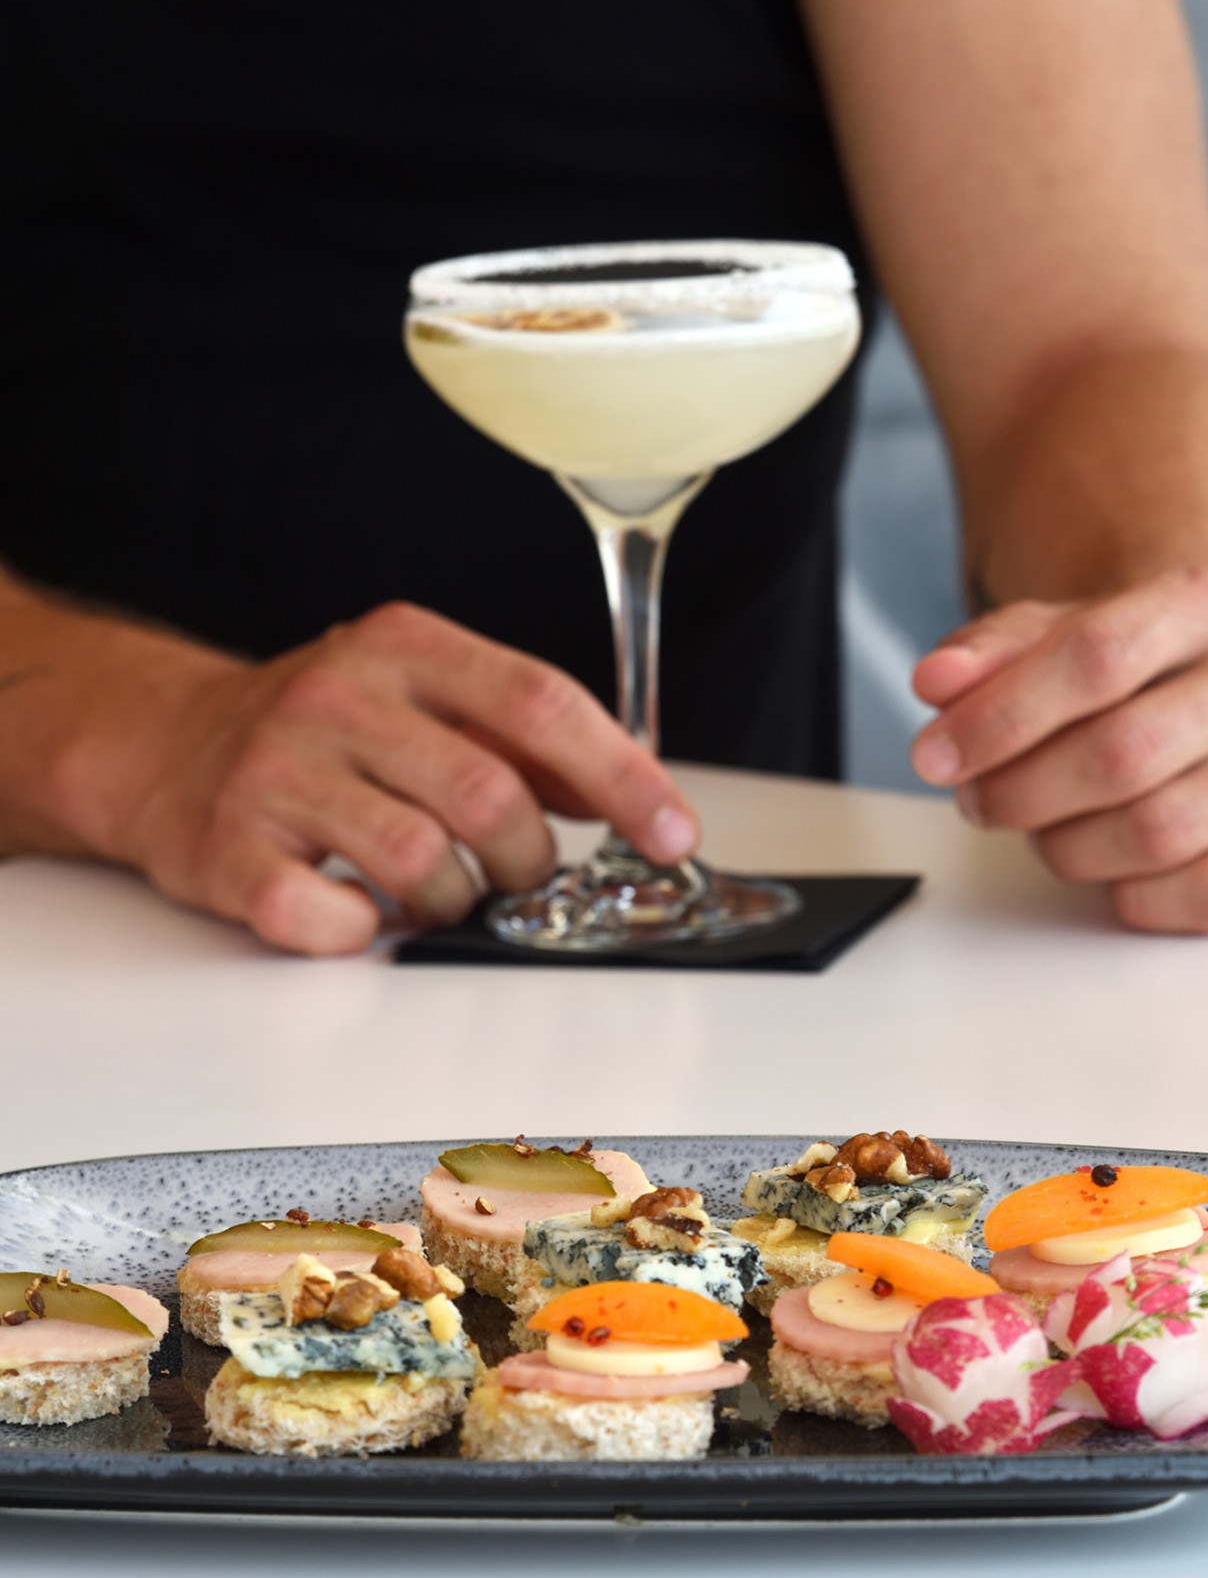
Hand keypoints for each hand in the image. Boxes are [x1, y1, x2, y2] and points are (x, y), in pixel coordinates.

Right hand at [55, 602, 698, 954]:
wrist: (165, 745)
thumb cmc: (321, 730)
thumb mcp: (421, 694)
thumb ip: (520, 733)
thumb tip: (633, 786)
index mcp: (404, 646)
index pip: (540, 703)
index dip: (622, 777)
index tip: (672, 834)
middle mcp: (339, 695)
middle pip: (490, 795)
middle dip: (531, 860)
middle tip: (521, 877)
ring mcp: (278, 772)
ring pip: (422, 864)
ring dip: (455, 901)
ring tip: (437, 892)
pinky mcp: (230, 849)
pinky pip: (329, 920)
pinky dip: (364, 932)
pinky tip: (359, 909)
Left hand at [909, 570, 1207, 931]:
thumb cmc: (1125, 673)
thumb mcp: (1049, 639)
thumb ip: (988, 656)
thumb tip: (938, 683)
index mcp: (1202, 607)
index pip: (1093, 658)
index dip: (998, 717)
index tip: (934, 755)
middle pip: (1120, 754)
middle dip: (1021, 792)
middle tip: (978, 801)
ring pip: (1157, 832)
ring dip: (1069, 848)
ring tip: (1043, 829)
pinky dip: (1140, 898)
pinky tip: (1113, 872)